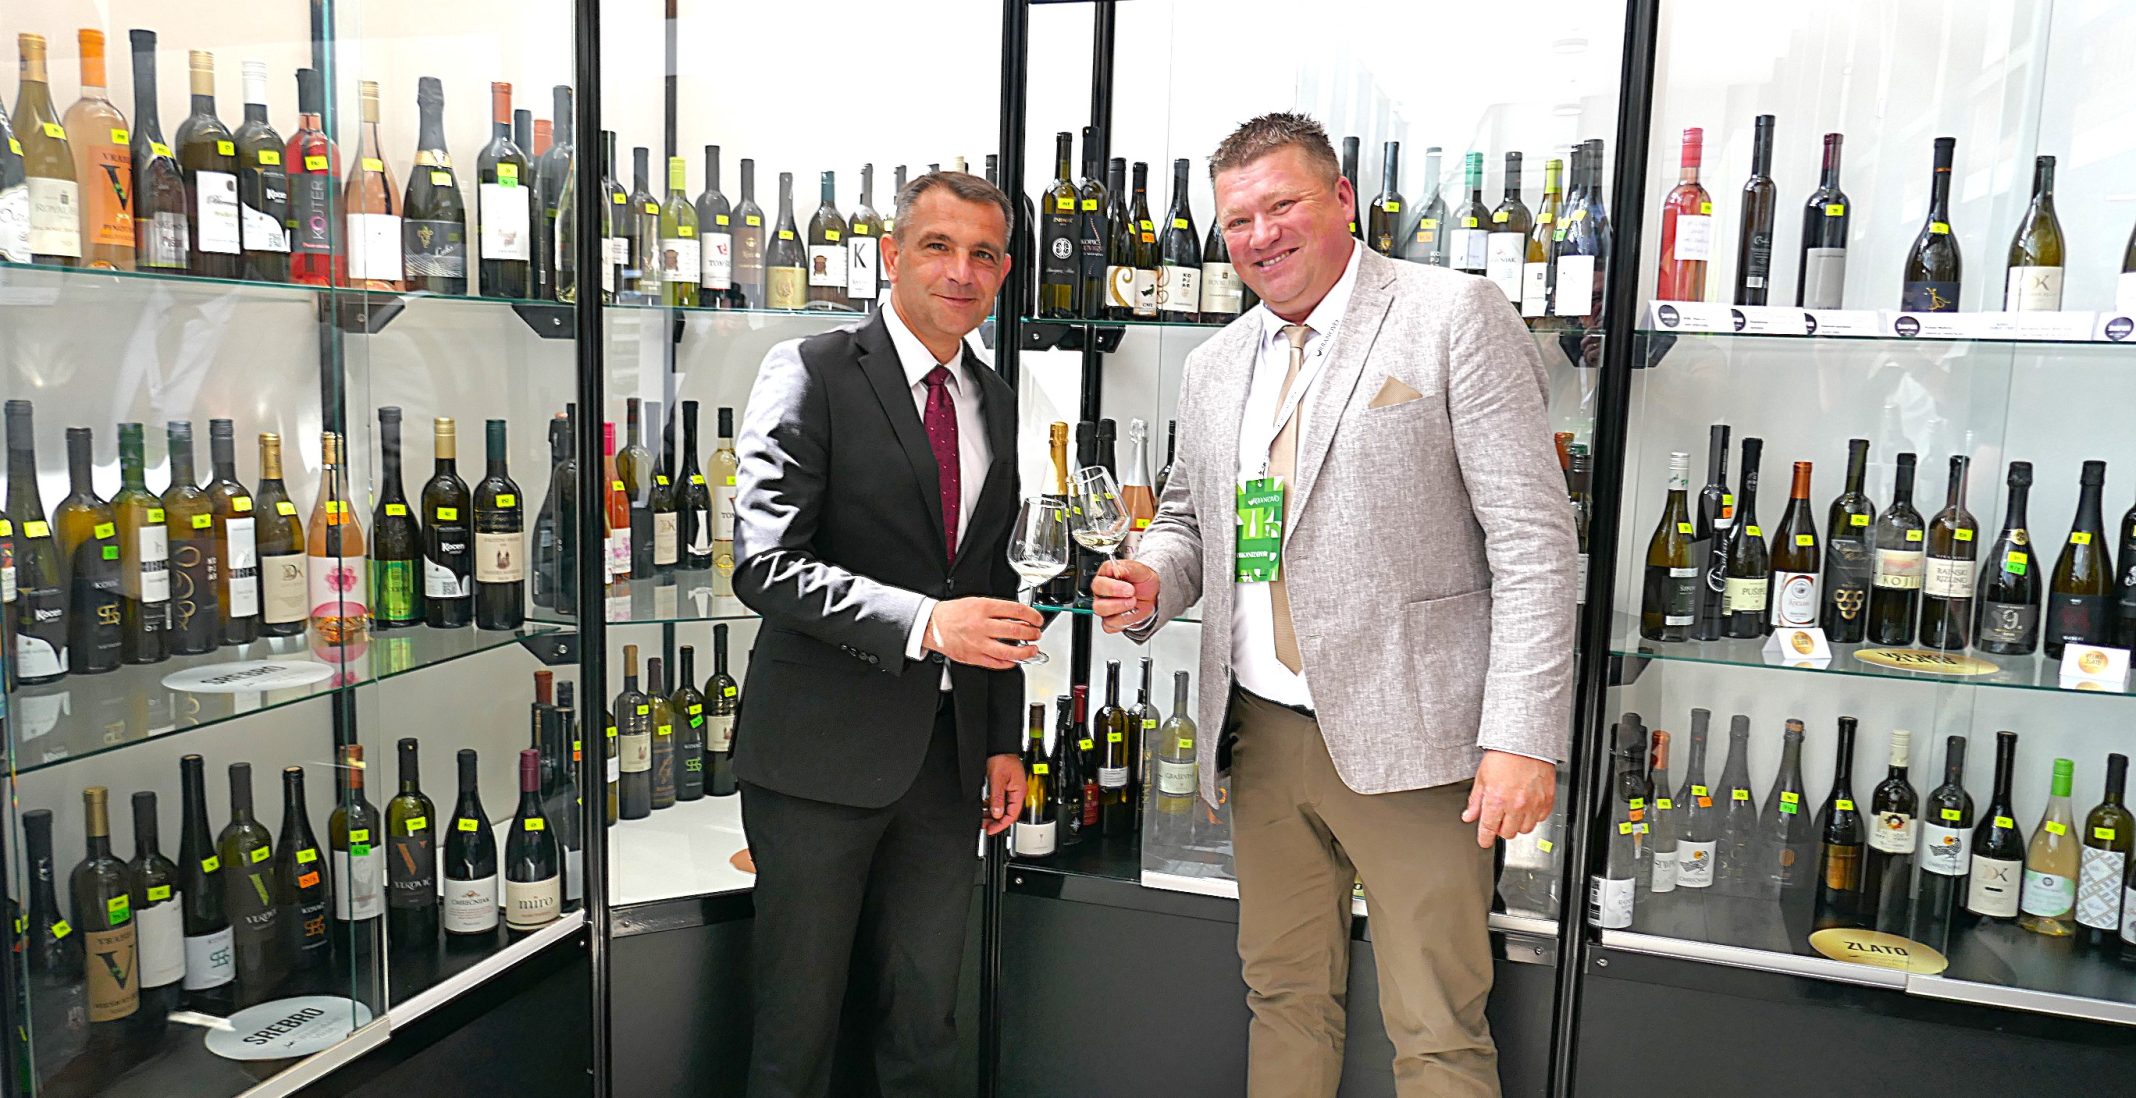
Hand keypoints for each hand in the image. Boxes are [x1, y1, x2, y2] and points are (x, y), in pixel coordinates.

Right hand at [924, 597, 1042, 669]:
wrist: (933, 625)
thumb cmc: (955, 613)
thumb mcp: (977, 602)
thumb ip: (998, 609)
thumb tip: (1020, 617)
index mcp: (984, 608)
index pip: (1016, 610)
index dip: (1032, 615)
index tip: (1037, 619)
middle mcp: (982, 626)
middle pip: (1016, 630)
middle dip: (1032, 633)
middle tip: (1036, 634)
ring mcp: (978, 643)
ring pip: (1009, 651)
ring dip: (1025, 651)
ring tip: (1032, 650)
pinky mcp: (974, 657)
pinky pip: (996, 663)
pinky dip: (1009, 662)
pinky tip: (1014, 659)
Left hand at [984, 753, 1025, 835]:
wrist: (1000, 747)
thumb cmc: (1002, 758)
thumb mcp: (997, 780)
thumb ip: (997, 798)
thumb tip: (997, 814)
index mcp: (1019, 792)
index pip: (1011, 815)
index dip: (1001, 825)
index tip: (991, 830)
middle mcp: (1016, 792)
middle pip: (1007, 813)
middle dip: (995, 821)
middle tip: (984, 826)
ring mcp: (1011, 790)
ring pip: (1002, 808)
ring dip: (992, 814)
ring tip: (982, 819)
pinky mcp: (1006, 787)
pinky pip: (999, 801)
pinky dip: (991, 806)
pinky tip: (983, 808)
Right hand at [1092, 559, 1158, 632]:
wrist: (1152, 595)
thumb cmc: (1142, 580)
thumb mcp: (1139, 569)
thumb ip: (1127, 568)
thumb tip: (1116, 569)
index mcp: (1104, 577)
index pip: (1099, 583)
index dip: (1113, 587)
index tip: (1129, 588)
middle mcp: (1101, 593)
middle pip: (1097, 602)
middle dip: (1117, 601)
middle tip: (1132, 596)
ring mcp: (1104, 607)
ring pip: (1102, 614)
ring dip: (1120, 610)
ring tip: (1133, 603)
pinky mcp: (1109, 620)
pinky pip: (1109, 625)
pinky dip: (1122, 621)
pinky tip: (1130, 613)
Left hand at [1463, 751, 1556, 847]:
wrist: (1525, 742)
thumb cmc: (1504, 756)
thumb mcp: (1482, 778)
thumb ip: (1475, 801)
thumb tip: (1469, 816)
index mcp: (1496, 800)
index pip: (1488, 829)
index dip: (1484, 839)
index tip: (1484, 841)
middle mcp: (1516, 805)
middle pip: (1507, 833)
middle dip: (1501, 829)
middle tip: (1499, 818)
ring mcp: (1533, 804)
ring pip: (1525, 830)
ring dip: (1517, 824)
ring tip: (1513, 812)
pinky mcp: (1547, 800)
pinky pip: (1540, 819)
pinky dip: (1533, 816)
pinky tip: (1527, 806)